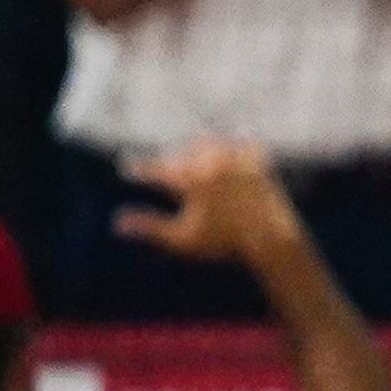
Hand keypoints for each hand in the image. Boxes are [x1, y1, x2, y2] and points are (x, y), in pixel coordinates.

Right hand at [113, 138, 304, 267]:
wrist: (273, 241)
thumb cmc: (225, 244)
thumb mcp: (182, 240)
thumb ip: (149, 228)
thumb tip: (116, 223)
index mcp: (190, 180)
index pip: (155, 170)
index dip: (138, 169)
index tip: (126, 167)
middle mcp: (212, 164)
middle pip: (180, 156)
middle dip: (167, 161)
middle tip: (158, 165)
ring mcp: (236, 161)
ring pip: (207, 146)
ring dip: (194, 150)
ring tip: (186, 157)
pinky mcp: (258, 163)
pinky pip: (240, 146)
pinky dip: (230, 148)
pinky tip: (224, 152)